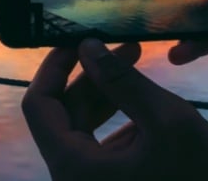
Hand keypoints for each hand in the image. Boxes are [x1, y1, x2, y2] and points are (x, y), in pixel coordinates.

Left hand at [22, 39, 207, 180]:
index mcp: (74, 166)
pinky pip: (100, 142)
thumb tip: (88, 46)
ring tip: (135, 63)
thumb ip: (123, 81)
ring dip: (106, 93)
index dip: (54, 67)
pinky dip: (117, 116)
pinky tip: (145, 101)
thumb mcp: (168, 121)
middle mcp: (72, 176)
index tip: (78, 40)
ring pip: (83, 126)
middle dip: (91, 76)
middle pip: (62, 113)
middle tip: (125, 47)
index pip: (38, 104)